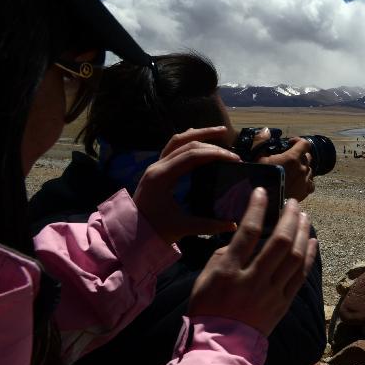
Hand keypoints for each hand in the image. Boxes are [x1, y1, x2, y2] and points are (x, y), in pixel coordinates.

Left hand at [133, 127, 240, 242]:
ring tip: (220, 131)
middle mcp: (157, 166)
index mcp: (162, 177)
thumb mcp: (182, 228)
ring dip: (200, 134)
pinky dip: (189, 140)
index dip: (215, 154)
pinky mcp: (158, 169)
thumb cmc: (154, 230)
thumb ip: (208, 225)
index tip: (234, 159)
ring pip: (178, 140)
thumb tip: (233, 224)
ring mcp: (156, 165)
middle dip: (211, 142)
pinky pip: (173, 147)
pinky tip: (201, 138)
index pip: (192, 156)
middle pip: (186, 143)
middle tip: (232, 149)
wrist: (130, 233)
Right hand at [189, 190, 316, 335]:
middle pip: (279, 241)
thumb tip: (242, 238)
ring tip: (304, 217)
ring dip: (302, 233)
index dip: (257, 208)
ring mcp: (271, 293)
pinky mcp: (283, 304)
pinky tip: (311, 241)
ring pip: (295, 257)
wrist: (220, 347)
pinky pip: (300, 276)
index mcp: (229, 271)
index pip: (248, 232)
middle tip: (293, 202)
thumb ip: (222, 256)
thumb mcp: (205, 279)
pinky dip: (308, 256)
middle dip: (289, 217)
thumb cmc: (208, 309)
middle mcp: (253, 280)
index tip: (263, 191)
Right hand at [256, 138, 314, 201]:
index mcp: (292, 157)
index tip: (291, 143)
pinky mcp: (305, 191)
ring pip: (309, 169)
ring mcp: (305, 180)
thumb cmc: (260, 178)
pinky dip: (306, 181)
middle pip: (307, 157)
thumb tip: (266, 130)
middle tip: (289, 159)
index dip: (298, 141)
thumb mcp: (257, 158)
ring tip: (293, 171)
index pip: (305, 144)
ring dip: (303, 168)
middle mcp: (302, 168)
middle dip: (299, 155)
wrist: (266, 200)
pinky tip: (299, 182)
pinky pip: (311, 183)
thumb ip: (262, 141)